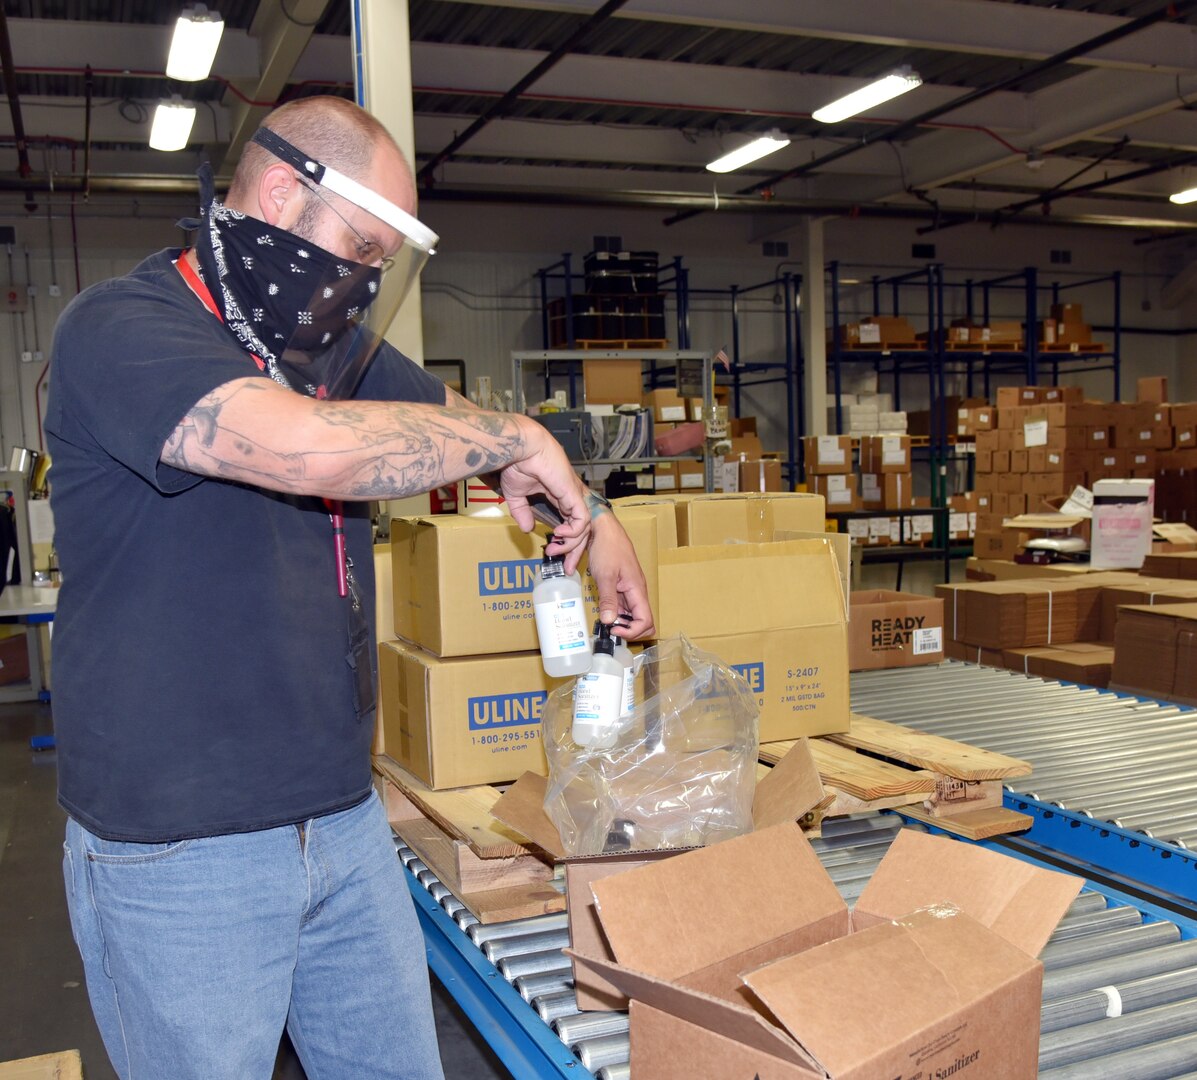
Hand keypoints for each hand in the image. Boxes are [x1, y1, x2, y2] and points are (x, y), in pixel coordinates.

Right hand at [497, 417, 591, 570]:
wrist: (520, 449)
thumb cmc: (518, 464)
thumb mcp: (516, 495)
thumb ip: (522, 512)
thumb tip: (525, 528)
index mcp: (560, 496)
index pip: (571, 524)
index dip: (567, 542)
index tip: (556, 555)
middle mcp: (571, 497)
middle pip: (583, 530)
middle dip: (575, 552)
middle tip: (566, 567)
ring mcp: (574, 496)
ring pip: (584, 528)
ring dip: (571, 544)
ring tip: (555, 548)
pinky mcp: (574, 494)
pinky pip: (582, 520)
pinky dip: (574, 532)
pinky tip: (559, 534)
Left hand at [587, 511, 654, 639]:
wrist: (604, 529)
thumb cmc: (608, 547)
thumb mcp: (605, 575)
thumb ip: (608, 599)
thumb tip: (609, 621)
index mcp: (637, 589)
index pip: (646, 620)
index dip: (632, 631)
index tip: (614, 629)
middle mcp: (637, 591)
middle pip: (643, 621)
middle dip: (630, 630)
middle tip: (611, 628)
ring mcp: (629, 589)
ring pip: (632, 615)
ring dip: (621, 622)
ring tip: (605, 621)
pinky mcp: (621, 586)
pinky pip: (623, 606)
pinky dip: (615, 612)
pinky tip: (603, 611)